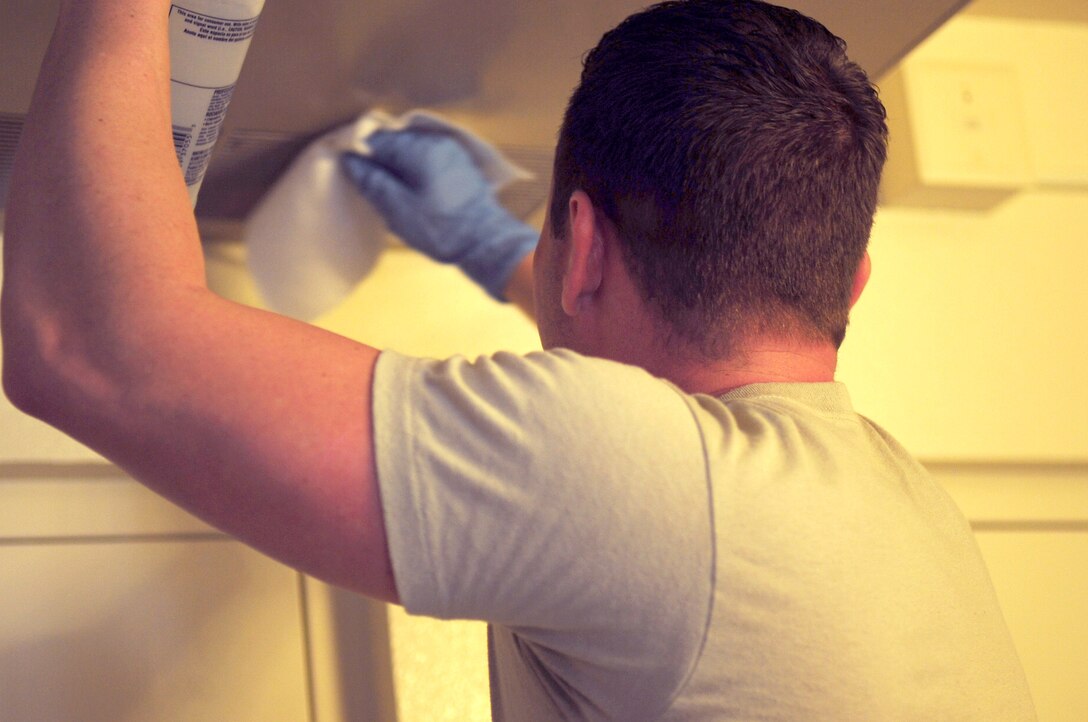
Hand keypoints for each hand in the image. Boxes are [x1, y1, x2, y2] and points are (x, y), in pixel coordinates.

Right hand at [341, 130, 537, 300]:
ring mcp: (451, 152)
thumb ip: (372, 182)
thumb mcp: (398, 209)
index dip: (361, 154)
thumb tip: (349, 160)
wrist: (487, 244)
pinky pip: (427, 161)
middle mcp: (437, 142)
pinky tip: (413, 195)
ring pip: (411, 152)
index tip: (354, 174)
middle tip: (373, 190)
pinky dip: (415, 173)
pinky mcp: (459, 166)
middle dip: (381, 162)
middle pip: (395, 142)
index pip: (377, 138)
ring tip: (393, 196)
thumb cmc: (441, 229)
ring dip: (398, 168)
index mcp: (420, 149)